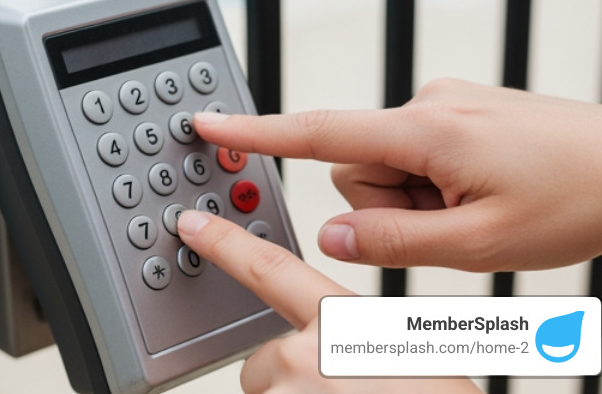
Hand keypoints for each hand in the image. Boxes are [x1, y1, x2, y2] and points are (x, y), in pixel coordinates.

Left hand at [176, 209, 477, 393]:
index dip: (225, 243)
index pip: (268, 268)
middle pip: (267, 362)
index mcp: (344, 322)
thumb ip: (357, 341)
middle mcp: (305, 355)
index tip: (191, 224)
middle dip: (294, 381)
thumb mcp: (409, 358)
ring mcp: (288, 393)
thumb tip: (330, 347)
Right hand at [195, 78, 601, 271]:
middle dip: (390, 205)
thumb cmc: (576, 198)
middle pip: (358, 166)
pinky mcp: (463, 109)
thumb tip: (331, 236)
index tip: (207, 122)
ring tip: (480, 209)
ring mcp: (447, 103)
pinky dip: (440, 182)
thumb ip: (393, 241)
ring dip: (419, 197)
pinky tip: (489, 193)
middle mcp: (427, 103)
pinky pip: (420, 153)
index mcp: (424, 129)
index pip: (317, 131)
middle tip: (454, 224)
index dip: (255, 132)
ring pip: (390, 165)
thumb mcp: (480, 244)